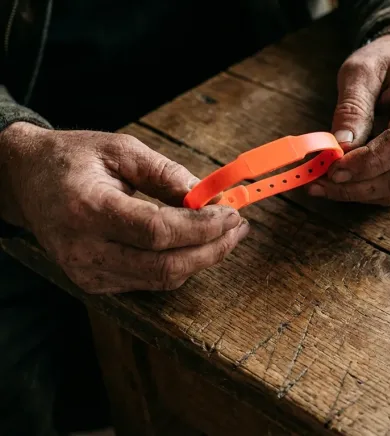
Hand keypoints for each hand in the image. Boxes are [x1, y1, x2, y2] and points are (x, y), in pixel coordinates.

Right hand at [0, 122, 248, 293]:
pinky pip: (150, 282)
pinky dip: (180, 265)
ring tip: (227, 234)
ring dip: (202, 259)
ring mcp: (86, 272)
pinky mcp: (93, 283)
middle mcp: (84, 249)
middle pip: (164, 266)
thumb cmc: (73, 159)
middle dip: (212, 249)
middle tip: (238, 227)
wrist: (25, 181)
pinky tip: (197, 244)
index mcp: (87, 209)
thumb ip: (166, 173)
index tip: (231, 213)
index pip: (157, 231)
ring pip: (162, 279)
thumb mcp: (120, 149)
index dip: (201, 226)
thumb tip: (209, 194)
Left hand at [307, 33, 389, 205]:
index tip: (335, 167)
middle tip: (319, 181)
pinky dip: (366, 191)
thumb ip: (352, 107)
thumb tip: (341, 145)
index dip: (369, 161)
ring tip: (323, 183)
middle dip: (357, 184)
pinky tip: (341, 183)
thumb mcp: (362, 69)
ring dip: (358, 192)